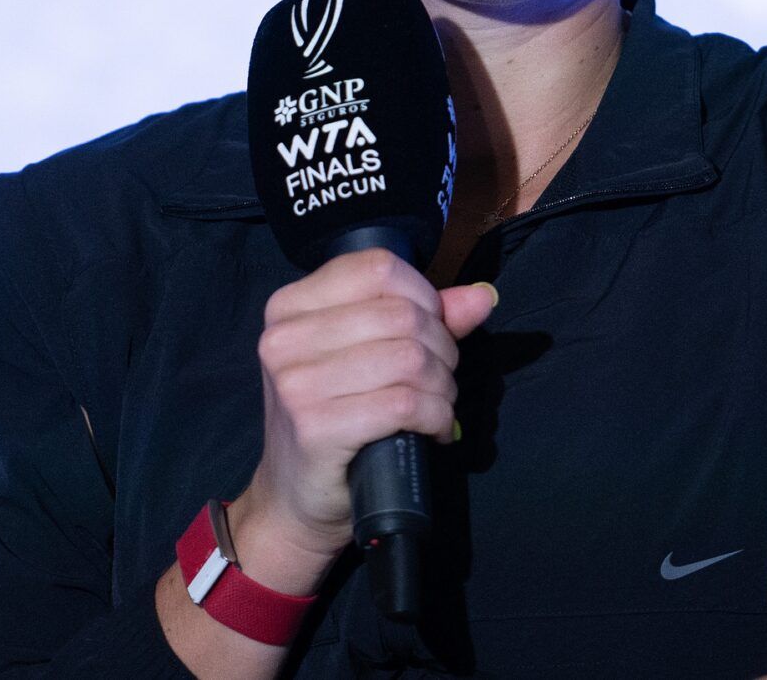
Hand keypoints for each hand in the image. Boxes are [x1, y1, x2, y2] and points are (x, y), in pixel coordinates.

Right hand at [240, 248, 497, 557]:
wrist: (296, 499)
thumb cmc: (334, 418)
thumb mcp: (370, 355)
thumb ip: (425, 317)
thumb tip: (482, 296)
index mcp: (290, 304)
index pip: (379, 267)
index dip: (423, 296)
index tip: (431, 331)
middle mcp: (284, 337)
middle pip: (403, 315)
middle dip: (442, 349)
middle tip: (440, 380)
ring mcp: (295, 382)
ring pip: (410, 359)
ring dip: (443, 387)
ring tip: (437, 406)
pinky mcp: (315, 426)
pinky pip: (405, 404)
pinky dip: (436, 417)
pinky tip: (433, 431)